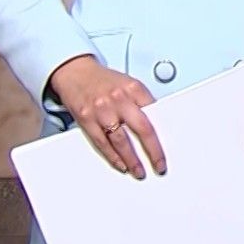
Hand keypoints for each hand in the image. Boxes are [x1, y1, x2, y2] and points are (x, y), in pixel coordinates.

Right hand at [47, 55, 166, 178]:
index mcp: (134, 88)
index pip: (155, 114)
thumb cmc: (104, 81)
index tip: (168, 148)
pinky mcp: (86, 119)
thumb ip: (141, 102)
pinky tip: (121, 164)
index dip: (163, 133)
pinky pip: (102, 143)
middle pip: (142, 129)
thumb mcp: (128, 84)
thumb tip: (157, 125)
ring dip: (132, 160)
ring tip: (139, 171)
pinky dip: (112, 157)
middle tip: (159, 166)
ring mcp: (102, 110)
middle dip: (153, 151)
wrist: (75, 72)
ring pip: (121, 140)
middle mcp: (119, 98)